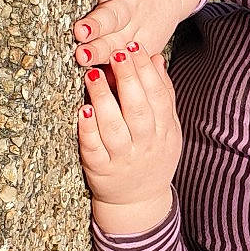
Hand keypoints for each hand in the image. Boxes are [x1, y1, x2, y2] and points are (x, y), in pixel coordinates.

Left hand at [77, 44, 182, 233]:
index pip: (158, 97)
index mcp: (164, 132)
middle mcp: (145, 145)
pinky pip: (93, 149)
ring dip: (103, 99)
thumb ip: (162, 94)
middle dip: (127, 79)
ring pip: (113, 128)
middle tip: (115, 54)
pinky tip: (83, 111)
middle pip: (138, 109)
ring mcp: (122, 159)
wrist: (139, 202)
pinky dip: (88, 131)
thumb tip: (155, 58)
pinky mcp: (100, 170)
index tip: (134, 48)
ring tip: (93, 75)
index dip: (146, 71)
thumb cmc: (152, 157)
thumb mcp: (167, 128)